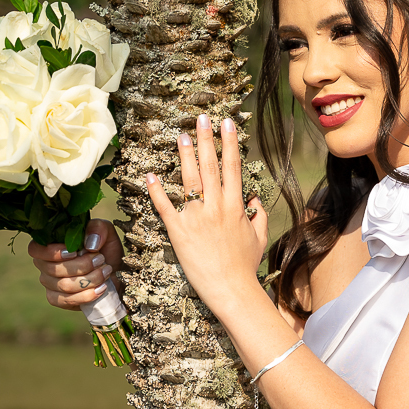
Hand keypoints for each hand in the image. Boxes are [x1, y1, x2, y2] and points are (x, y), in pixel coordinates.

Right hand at [27, 218, 122, 309]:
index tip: (74, 252)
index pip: (35, 249)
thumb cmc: (105, 249)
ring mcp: (50, 284)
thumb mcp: (106, 232)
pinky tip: (101, 287)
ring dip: (89, 279)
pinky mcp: (59, 300)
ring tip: (105, 271)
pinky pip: (67, 300)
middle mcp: (45, 265)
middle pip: (54, 269)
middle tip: (100, 259)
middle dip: (82, 265)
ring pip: (64, 285)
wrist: (115, 273)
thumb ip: (97, 229)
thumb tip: (89, 243)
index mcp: (50, 245)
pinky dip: (87, 295)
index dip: (51, 252)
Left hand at [146, 113, 268, 312]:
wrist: (231, 290)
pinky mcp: (178, 232)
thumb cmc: (245, 266)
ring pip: (190, 180)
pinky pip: (165, 207)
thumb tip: (253, 197)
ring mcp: (196, 218)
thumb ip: (258, 214)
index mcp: (235, 206)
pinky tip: (150, 175)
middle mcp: (216, 207)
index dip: (229, 143)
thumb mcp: (259, 237)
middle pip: (210, 166)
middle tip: (201, 118)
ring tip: (180, 135)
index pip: (232, 167)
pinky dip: (157, 190)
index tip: (226, 124)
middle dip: (206, 139)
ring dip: (185, 156)